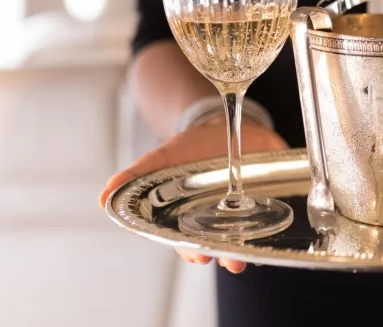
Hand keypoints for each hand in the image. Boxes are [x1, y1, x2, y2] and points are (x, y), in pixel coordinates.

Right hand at [99, 116, 288, 273]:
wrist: (222, 121)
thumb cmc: (190, 147)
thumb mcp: (161, 158)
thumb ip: (136, 176)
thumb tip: (102, 197)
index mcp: (194, 214)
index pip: (192, 242)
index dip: (194, 251)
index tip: (200, 256)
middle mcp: (222, 215)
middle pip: (224, 243)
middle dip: (227, 254)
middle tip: (232, 261)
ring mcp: (248, 205)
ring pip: (250, 233)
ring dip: (252, 245)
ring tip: (254, 253)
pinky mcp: (273, 189)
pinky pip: (278, 209)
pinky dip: (280, 218)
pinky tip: (280, 227)